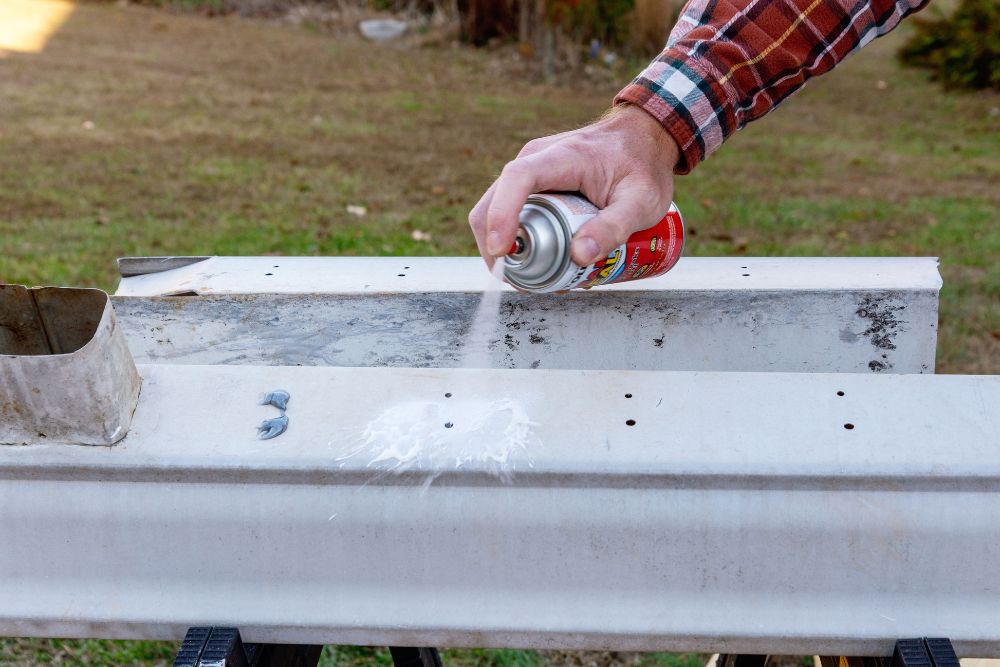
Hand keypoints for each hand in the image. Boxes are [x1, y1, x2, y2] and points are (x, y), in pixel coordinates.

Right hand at [468, 104, 679, 267]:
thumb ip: (614, 228)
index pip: (517, 179)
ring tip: (536, 275)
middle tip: (522, 281)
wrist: (643, 137)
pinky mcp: (533, 182)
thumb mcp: (642, 202)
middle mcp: (536, 158)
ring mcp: (531, 169)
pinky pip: (512, 211)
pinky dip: (516, 238)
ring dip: (507, 246)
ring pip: (497, 210)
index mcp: (562, 157)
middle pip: (493, 201)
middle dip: (497, 246)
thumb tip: (579, 257)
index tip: (502, 251)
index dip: (501, 216)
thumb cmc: (644, 165)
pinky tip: (540, 259)